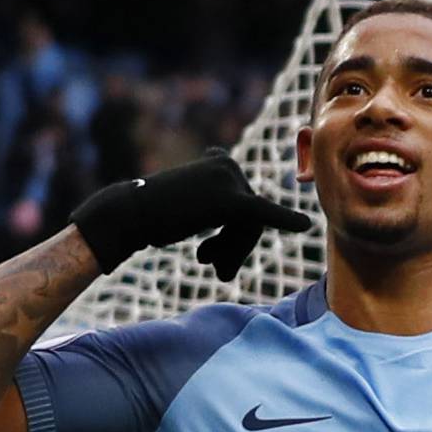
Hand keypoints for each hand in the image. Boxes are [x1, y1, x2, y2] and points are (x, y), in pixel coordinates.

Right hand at [69, 149, 313, 279]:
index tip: (212, 258)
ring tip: (207, 263)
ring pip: (251, 226)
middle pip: (252, 217)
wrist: (129, 215)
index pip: (245, 205)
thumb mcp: (191, 208)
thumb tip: (245, 220)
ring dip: (232, 252)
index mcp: (220, 162)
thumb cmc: (154, 216)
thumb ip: (219, 208)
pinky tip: (303, 226)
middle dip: (235, 248)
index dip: (234, 238)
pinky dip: (284, 220)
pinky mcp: (228, 199)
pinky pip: (261, 213)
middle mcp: (228, 164)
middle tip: (214, 268)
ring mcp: (228, 179)